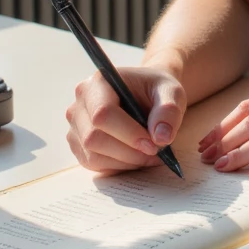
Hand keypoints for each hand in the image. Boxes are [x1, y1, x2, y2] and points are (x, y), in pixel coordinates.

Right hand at [66, 65, 185, 172]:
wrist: (147, 95)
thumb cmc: (156, 90)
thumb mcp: (172, 92)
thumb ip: (169, 110)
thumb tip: (161, 138)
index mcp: (99, 82)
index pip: (103, 114)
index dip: (129, 134)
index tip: (154, 145)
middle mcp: (80, 103)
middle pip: (94, 138)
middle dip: (128, 152)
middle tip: (156, 152)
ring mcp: (76, 125)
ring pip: (92, 155)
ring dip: (125, 162)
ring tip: (149, 155)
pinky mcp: (78, 143)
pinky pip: (93, 164)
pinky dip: (117, 166)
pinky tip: (135, 157)